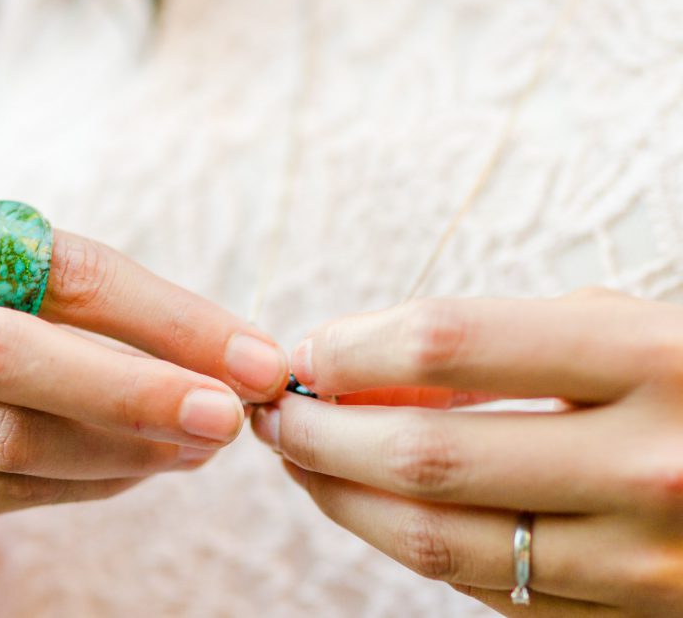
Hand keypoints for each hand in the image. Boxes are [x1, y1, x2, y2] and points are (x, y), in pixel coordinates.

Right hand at [0, 184, 285, 616]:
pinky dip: (90, 481)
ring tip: (202, 444)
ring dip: (127, 445)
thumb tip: (231, 355)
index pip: (50, 268)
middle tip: (231, 414)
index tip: (252, 355)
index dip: (165, 316)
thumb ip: (87, 294)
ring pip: (13, 438)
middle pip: (11, 355)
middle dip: (139, 389)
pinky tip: (142, 466)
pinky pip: (4, 491)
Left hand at [254, 290, 682, 616]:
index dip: (353, 348)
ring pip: (435, 542)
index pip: (450, 345)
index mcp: (655, 359)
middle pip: (424, 455)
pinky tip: (368, 506)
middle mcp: (652, 467)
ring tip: (299, 460)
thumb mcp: (622, 327)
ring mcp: (644, 564)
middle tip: (273, 412)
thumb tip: (352, 366)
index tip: (306, 352)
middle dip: (320, 431)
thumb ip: (498, 343)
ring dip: (339, 497)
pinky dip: (404, 545)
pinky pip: (481, 590)